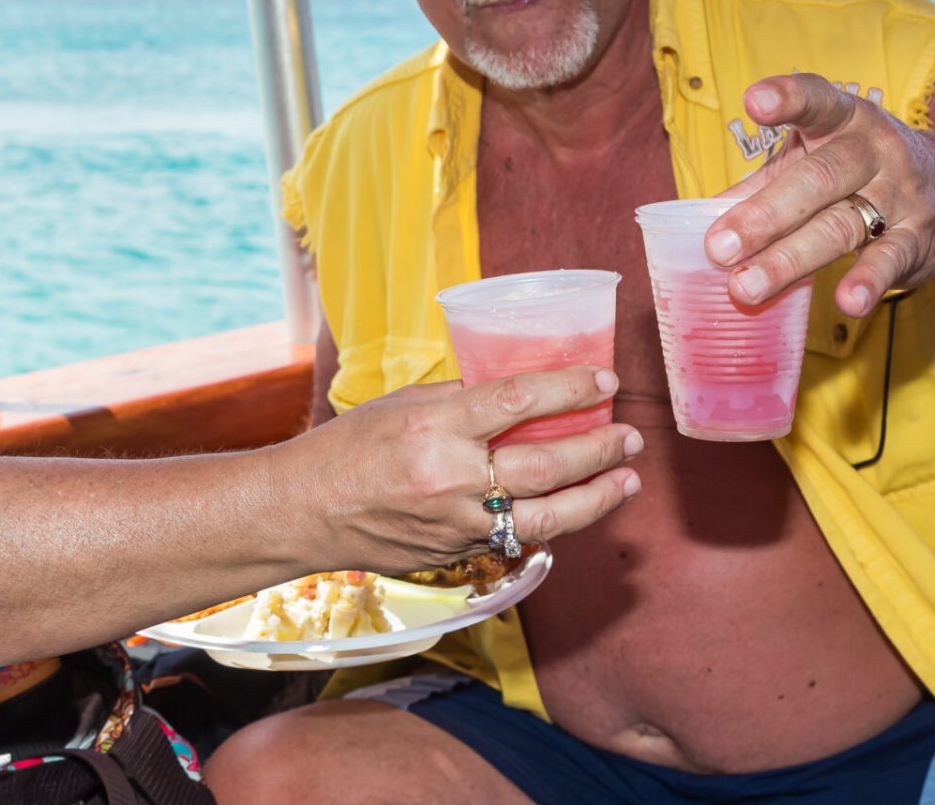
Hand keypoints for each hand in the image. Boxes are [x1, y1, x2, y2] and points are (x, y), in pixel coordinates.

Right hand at [290, 366, 642, 574]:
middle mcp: (450, 477)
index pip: (517, 401)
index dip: (568, 389)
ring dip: (595, 498)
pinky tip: (574, 509)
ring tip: (627, 481)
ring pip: (545, 517)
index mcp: (435, 425)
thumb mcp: (402, 404)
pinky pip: (516, 538)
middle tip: (630, 436)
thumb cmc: (348, 448)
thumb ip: (461, 401)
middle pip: (545, 466)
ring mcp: (456, 523)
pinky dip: (551, 523)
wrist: (303, 512)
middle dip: (598, 450)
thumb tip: (516, 397)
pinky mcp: (456, 554)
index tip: (603, 381)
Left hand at [706, 74, 934, 319]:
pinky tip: (846, 302)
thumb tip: (698, 215)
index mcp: (843, 119)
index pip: (817, 101)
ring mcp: (900, 196)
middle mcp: (874, 152)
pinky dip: (868, 282)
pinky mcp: (919, 240)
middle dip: (765, 214)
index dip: (788, 98)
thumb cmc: (859, 169)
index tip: (754, 102)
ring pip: (841, 226)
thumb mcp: (814, 159)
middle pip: (818, 179)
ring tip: (747, 287)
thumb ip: (762, 183)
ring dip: (791, 259)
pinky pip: (890, 261)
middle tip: (719, 247)